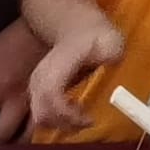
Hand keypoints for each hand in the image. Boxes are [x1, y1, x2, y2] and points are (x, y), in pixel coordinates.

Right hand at [23, 15, 126, 137]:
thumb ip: (112, 54)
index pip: (52, 95)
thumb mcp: (111, 41)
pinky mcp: (37, 92)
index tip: (90, 118)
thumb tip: (114, 70)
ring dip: (62, 125)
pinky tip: (76, 114)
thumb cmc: (96, 35)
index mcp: (58, 64)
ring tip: (84, 118)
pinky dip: (58, 121)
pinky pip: (42, 114)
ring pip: (40, 116)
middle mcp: (41, 77)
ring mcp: (35, 85)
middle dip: (66, 124)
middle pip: (43, 112)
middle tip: (88, 122)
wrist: (76, 25)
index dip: (68, 114)